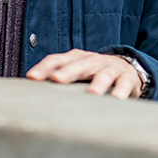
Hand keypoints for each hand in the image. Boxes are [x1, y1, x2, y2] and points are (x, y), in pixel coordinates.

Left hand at [25, 50, 142, 98]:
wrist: (128, 68)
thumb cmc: (95, 73)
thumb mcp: (77, 72)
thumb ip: (59, 78)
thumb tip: (29, 93)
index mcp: (77, 58)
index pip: (58, 59)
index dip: (45, 67)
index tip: (32, 78)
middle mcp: (93, 60)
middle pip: (79, 64)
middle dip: (68, 72)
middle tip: (57, 79)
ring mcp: (111, 68)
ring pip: (103, 74)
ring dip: (98, 84)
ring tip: (92, 94)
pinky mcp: (127, 78)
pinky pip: (124, 84)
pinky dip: (121, 91)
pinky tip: (116, 99)